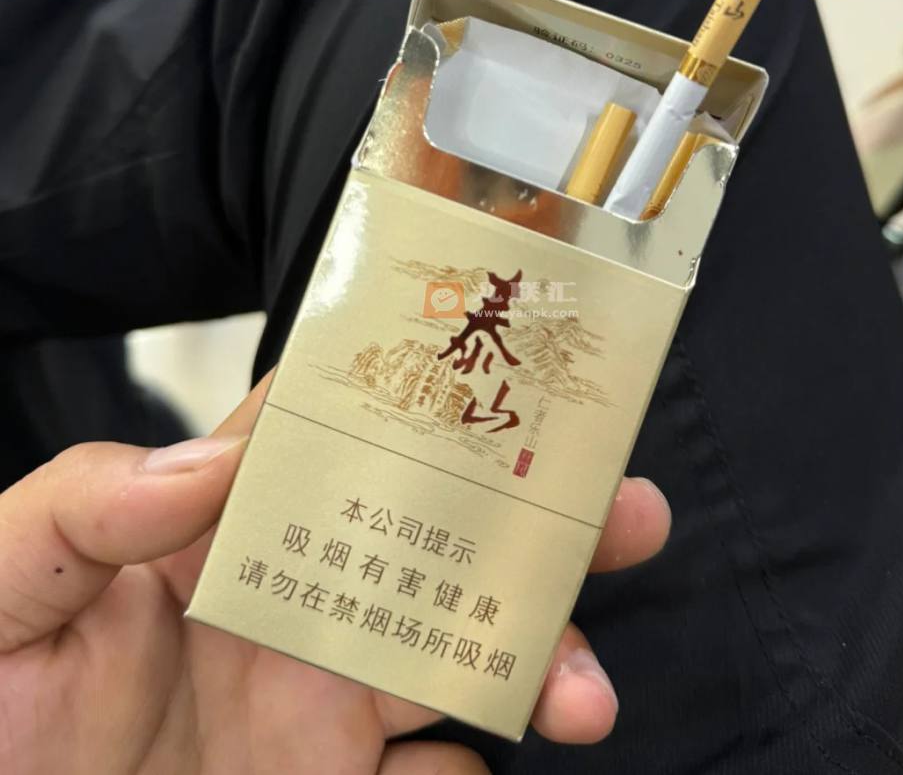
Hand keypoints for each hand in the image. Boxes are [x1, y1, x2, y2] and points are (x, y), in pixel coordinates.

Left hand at [0, 373, 670, 773]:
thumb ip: (80, 508)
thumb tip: (204, 463)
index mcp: (219, 526)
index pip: (333, 432)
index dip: (419, 392)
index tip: (502, 370)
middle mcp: (292, 598)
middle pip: (435, 535)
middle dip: (534, 519)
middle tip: (622, 511)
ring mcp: (318, 697)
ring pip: (458, 649)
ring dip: (537, 655)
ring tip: (582, 693)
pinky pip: (432, 774)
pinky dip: (469, 771)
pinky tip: (474, 771)